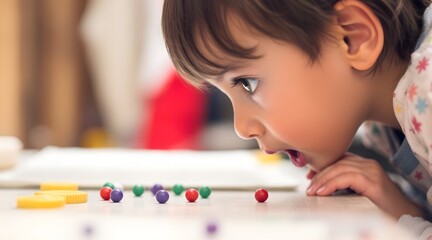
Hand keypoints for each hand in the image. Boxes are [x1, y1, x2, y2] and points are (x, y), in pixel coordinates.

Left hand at [306, 153, 423, 218]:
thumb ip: (344, 184)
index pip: (338, 159)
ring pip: (340, 169)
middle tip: (308, 188)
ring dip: (322, 180)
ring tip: (312, 192)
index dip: (322, 167)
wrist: (404, 215)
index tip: (309, 177)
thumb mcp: (358, 191)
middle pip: (337, 163)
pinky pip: (348, 178)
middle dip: (319, 175)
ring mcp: (372, 171)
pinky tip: (323, 192)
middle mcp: (368, 163)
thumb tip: (319, 186)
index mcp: (364, 164)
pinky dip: (332, 184)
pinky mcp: (374, 181)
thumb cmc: (380, 205)